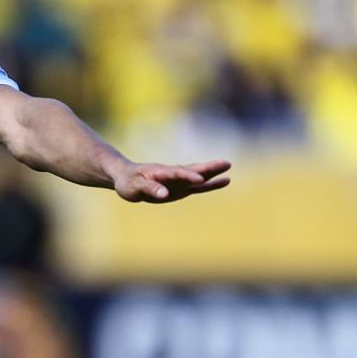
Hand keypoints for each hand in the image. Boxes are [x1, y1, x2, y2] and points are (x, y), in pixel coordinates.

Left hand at [114, 159, 230, 202]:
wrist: (127, 177)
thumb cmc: (129, 181)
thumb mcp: (135, 186)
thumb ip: (150, 188)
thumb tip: (164, 194)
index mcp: (161, 172)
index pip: (177, 173)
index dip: (188, 176)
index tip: (200, 179)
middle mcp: (173, 174)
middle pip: (194, 169)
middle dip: (209, 168)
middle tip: (226, 163)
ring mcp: (179, 180)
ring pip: (199, 175)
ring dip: (213, 173)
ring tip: (228, 168)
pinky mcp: (181, 188)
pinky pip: (199, 186)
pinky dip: (210, 184)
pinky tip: (224, 181)